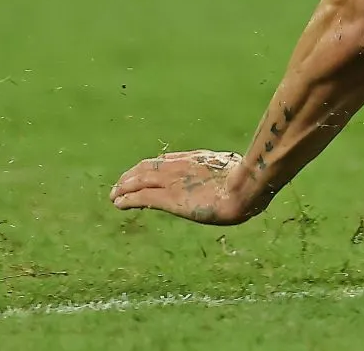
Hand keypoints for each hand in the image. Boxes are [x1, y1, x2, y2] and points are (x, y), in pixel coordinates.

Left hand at [110, 150, 261, 224]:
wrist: (246, 187)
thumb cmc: (250, 179)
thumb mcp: (238, 170)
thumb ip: (231, 171)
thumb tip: (245, 173)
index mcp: (197, 159)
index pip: (166, 161)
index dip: (151, 167)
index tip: (142, 174)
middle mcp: (181, 167)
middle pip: (148, 167)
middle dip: (132, 176)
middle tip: (120, 185)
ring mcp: (173, 181)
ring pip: (139, 180)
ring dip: (124, 188)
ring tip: (114, 195)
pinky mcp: (169, 198)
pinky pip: (141, 197)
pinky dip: (127, 199)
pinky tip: (119, 204)